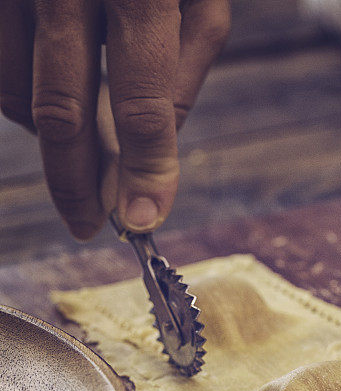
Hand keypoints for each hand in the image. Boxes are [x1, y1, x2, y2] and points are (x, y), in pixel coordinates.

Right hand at [0, 0, 229, 239]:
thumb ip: (180, 75)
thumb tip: (148, 161)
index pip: (143, 101)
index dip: (145, 171)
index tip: (141, 220)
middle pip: (62, 112)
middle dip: (77, 184)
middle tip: (88, 224)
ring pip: (19, 95)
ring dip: (54, 135)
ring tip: (84, 133)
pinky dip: (22, 98)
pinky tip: (52, 90)